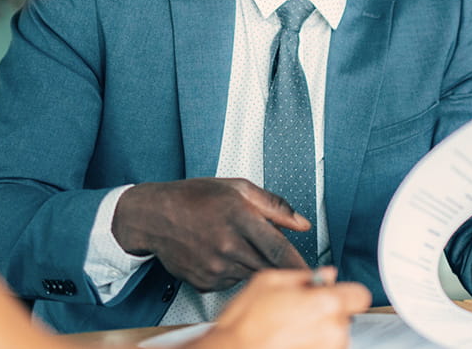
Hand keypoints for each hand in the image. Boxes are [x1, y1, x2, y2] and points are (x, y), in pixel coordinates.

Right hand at [112, 178, 310, 291]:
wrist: (154, 216)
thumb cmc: (193, 198)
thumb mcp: (237, 188)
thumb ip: (274, 205)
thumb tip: (301, 222)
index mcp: (239, 217)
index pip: (279, 249)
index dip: (300, 265)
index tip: (317, 274)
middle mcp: (227, 245)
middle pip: (268, 267)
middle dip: (281, 269)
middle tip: (284, 263)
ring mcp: (214, 267)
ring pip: (251, 275)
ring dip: (253, 266)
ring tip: (236, 245)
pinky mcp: (205, 282)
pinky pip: (231, 282)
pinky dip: (233, 272)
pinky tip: (220, 254)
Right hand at [191, 268, 370, 348]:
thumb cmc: (245, 323)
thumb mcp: (268, 281)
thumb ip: (303, 276)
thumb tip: (324, 275)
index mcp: (325, 304)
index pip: (360, 295)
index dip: (345, 292)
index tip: (333, 294)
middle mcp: (333, 332)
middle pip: (344, 316)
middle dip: (326, 312)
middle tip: (297, 311)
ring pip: (334, 336)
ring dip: (318, 332)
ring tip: (289, 329)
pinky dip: (310, 346)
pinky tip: (288, 342)